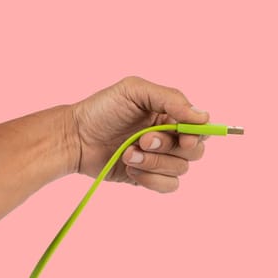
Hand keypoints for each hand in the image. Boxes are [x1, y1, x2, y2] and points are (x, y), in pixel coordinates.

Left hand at [71, 76, 208, 192]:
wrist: (74, 137)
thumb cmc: (102, 109)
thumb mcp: (136, 91)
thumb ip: (171, 99)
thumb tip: (203, 117)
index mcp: (171, 114)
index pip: (200, 127)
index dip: (198, 134)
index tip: (185, 137)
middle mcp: (170, 137)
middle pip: (195, 151)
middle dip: (169, 147)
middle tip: (143, 139)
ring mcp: (160, 159)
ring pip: (181, 170)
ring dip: (154, 162)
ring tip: (128, 153)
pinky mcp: (149, 178)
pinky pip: (168, 186)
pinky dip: (151, 179)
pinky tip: (130, 168)